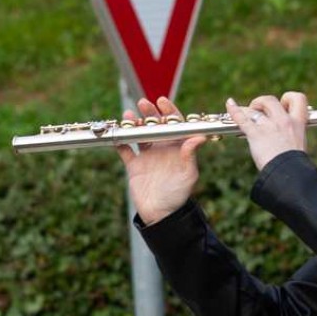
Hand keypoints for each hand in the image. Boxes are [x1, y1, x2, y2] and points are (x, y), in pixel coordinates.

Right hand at [117, 95, 207, 225]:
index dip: (168, 111)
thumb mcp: (188, 174)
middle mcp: (162, 148)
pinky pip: (124, 150)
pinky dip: (119, 142)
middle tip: (143, 103)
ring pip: (139, 134)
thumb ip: (190, 155)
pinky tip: (117, 134)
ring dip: (134, 124)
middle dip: (149, 113)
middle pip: (154, 125)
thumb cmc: (179, 195)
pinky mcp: (133, 166)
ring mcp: (147, 156)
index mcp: (177, 147)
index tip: (162, 101)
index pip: (173, 124)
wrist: (161, 214)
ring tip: (129, 116)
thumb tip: (199, 136)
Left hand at [227, 92, 310, 169]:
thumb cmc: (293, 165)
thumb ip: (290, 135)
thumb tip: (282, 136)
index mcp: (298, 123)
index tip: (281, 106)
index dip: (287, 99)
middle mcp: (284, 121)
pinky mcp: (256, 134)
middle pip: (271, 100)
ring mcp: (269, 126)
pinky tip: (229, 104)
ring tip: (245, 114)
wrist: (288, 174)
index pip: (298, 98)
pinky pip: (242, 118)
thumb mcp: (298, 145)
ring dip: (247, 110)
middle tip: (257, 112)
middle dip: (261, 102)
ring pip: (255, 108)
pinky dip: (234, 110)